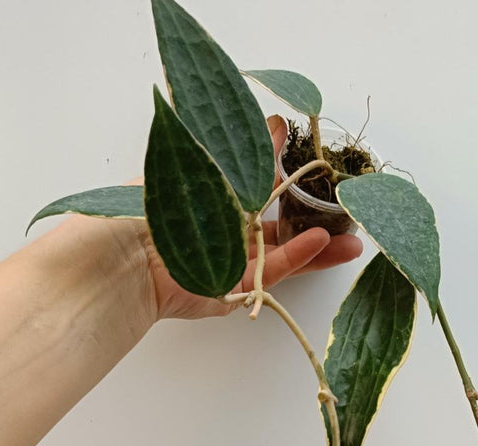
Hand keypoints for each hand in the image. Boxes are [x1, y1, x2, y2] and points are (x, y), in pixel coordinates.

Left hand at [137, 114, 362, 320]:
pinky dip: (299, 258)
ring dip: (319, 247)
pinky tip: (323, 242)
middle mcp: (223, 231)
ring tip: (352, 240)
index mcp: (213, 198)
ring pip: (283, 254)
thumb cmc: (152, 207)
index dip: (285, 173)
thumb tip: (276, 122)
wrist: (125, 258)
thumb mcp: (203, 164)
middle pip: (277, 224)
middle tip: (346, 209)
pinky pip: (271, 274)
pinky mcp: (232, 292)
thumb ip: (243, 150)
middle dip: (313, 217)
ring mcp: (230, 263)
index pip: (256, 184)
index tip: (314, 161)